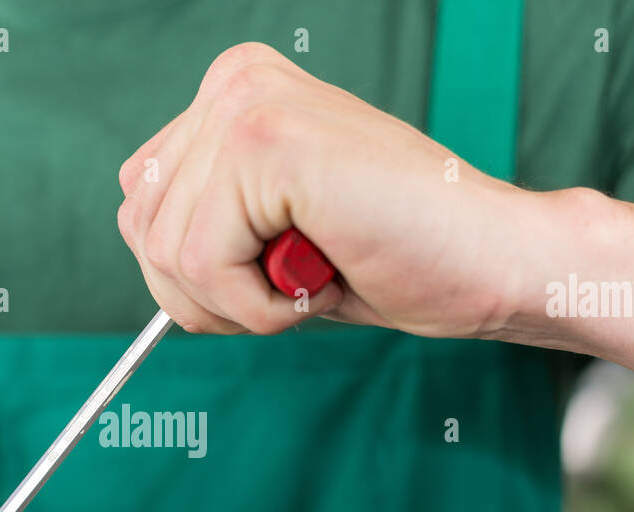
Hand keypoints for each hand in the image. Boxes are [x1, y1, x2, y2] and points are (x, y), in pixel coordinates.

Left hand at [117, 42, 550, 336]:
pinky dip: (260, 307)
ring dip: (242, 301)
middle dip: (210, 292)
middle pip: (142, 229)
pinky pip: (203, 265)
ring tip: (316, 272)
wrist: (491, 263)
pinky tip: (324, 277)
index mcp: (232, 96)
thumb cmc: (396, 257)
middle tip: (298, 279)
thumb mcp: (272, 237)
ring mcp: (246, 105)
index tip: (277, 269)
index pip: (142, 205)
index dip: (197, 272)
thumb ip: (204, 223)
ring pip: (168, 254)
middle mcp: (232, 84)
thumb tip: (145, 246)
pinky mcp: (264, 142)